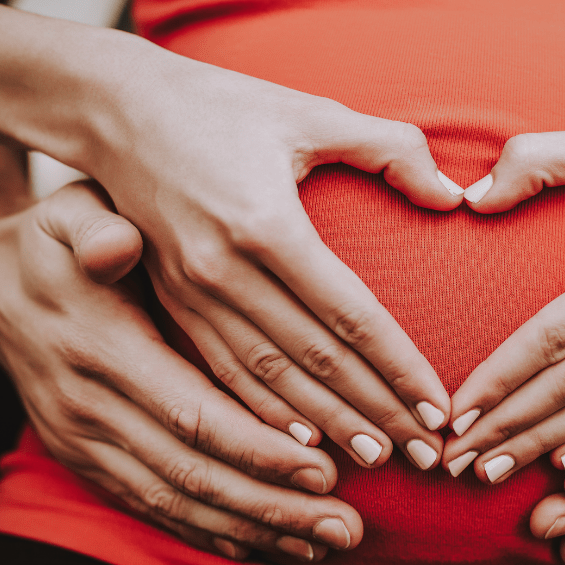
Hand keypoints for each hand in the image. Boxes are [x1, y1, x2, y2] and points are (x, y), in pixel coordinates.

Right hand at [0, 180, 362, 561]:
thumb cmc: (57, 240)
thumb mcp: (70, 214)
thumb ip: (97, 230)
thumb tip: (116, 244)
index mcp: (102, 349)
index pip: (191, 413)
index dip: (258, 448)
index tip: (325, 470)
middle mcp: (89, 407)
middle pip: (193, 474)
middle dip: (272, 505)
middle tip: (346, 527)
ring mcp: (82, 441)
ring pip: (175, 500)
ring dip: (251, 528)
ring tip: (322, 546)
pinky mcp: (84, 459)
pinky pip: (149, 506)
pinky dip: (204, 531)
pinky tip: (257, 546)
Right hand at [93, 57, 463, 470]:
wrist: (112, 108)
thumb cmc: (221, 104)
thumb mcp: (308, 112)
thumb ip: (389, 147)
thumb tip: (452, 195)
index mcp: (265, 224)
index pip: (350, 317)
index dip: (399, 367)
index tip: (439, 407)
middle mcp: (223, 269)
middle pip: (314, 362)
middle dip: (374, 413)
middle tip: (425, 455)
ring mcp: (190, 292)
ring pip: (269, 379)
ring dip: (326, 425)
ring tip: (375, 461)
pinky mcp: (170, 301)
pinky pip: (223, 372)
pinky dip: (264, 413)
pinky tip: (300, 444)